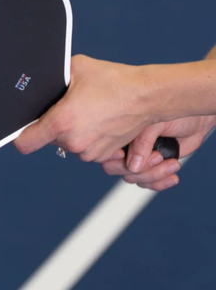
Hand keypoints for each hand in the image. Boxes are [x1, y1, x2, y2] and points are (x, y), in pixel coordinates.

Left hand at [14, 54, 157, 162]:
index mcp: (61, 122)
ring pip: (67, 142)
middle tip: (69, 106)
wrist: (147, 96)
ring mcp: (89, 152)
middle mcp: (74, 142)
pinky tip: (97, 119)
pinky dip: (86, 136)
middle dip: (53, 124)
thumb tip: (36, 80)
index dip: (18, 136)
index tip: (20, 129)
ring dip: (70, 131)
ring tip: (88, 111)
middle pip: (48, 138)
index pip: (24, 143)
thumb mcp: (76, 68)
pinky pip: (83, 147)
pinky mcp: (102, 155)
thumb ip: (52, 78)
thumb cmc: (113, 80)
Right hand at [101, 115, 215, 190]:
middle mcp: (124, 146)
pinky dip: (160, 183)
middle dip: (139, 168)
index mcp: (119, 131)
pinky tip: (173, 176)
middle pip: (114, 168)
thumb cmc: (174, 115)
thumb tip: (132, 166)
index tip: (123, 155)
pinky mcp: (151, 168)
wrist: (195, 121)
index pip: (104, 151)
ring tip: (173, 163)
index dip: (110, 157)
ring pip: (133, 178)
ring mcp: (136, 158)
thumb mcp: (156, 123)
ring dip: (155, 174)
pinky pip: (148, 183)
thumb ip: (142, 142)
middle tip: (158, 157)